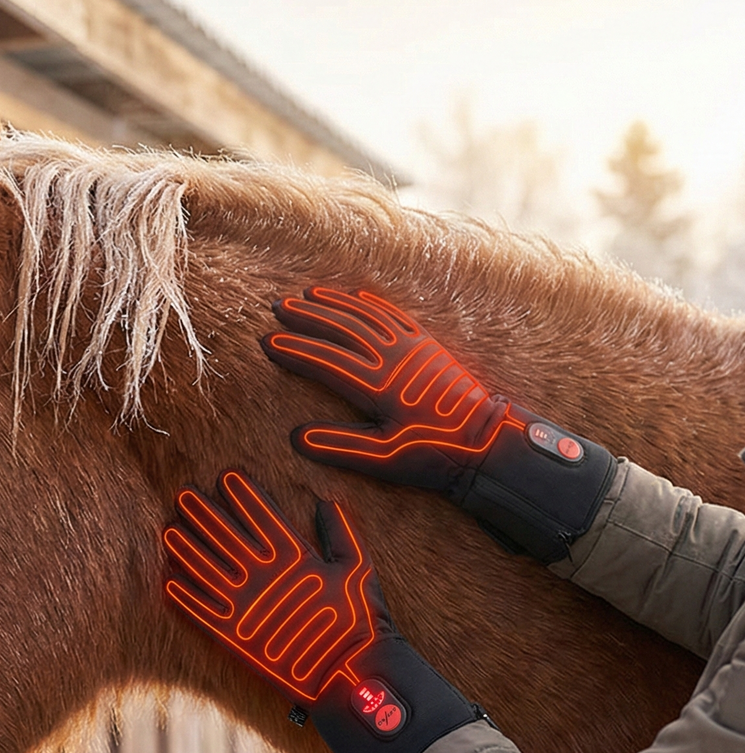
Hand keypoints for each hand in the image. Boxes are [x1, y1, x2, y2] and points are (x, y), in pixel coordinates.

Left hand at [163, 471, 485, 752]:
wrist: (350, 676)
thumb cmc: (360, 622)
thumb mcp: (359, 569)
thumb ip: (341, 533)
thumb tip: (327, 503)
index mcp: (294, 556)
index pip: (261, 515)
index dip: (242, 494)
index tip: (225, 476)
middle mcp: (263, 575)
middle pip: (225, 535)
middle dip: (203, 513)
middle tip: (183, 494)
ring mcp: (245, 605)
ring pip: (205, 568)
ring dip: (186, 548)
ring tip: (168, 529)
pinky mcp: (234, 637)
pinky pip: (200, 612)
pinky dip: (182, 597)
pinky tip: (166, 581)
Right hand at [263, 287, 523, 482]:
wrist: (485, 441)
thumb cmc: (434, 454)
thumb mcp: (384, 458)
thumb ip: (340, 446)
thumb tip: (297, 438)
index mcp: (379, 387)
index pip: (326, 361)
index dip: (295, 350)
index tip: (267, 342)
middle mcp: (393, 359)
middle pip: (342, 329)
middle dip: (307, 317)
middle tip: (277, 308)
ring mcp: (412, 348)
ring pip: (365, 316)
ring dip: (335, 304)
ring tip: (306, 294)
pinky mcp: (427, 346)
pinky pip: (394, 316)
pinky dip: (371, 304)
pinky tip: (355, 297)